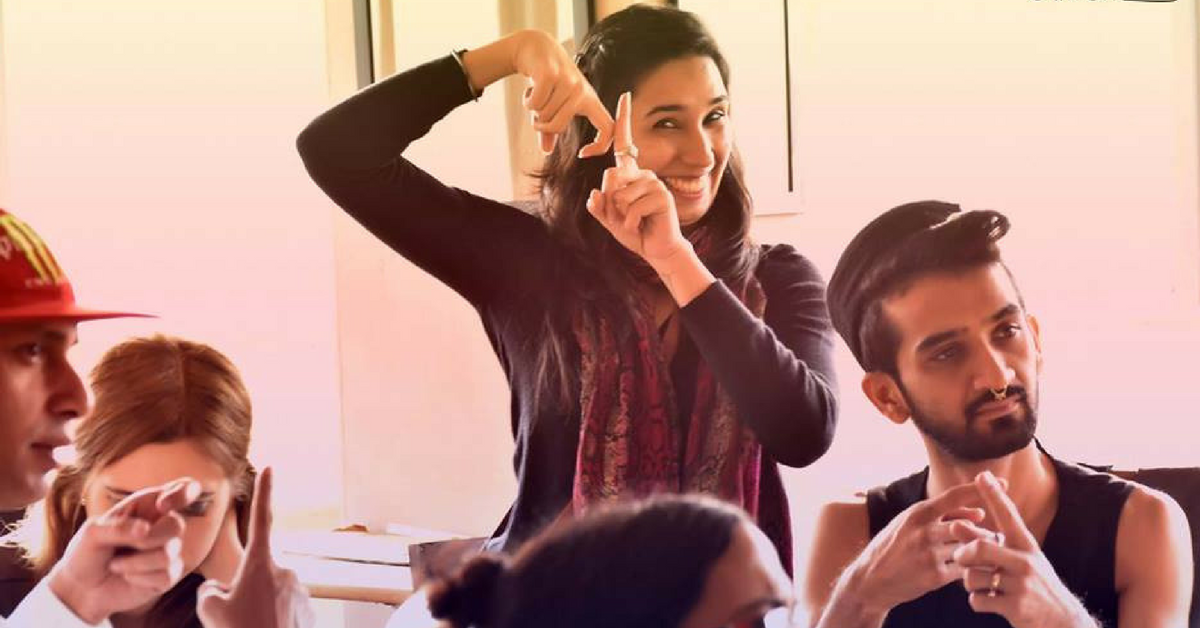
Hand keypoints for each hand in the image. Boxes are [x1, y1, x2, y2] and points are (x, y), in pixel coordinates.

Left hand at [47, 478, 199, 623]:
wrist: (81, 588)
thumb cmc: (87, 553)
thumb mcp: (93, 532)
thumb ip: (119, 527)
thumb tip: (146, 530)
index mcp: (148, 506)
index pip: (183, 489)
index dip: (183, 492)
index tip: (162, 506)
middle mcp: (162, 526)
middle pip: (177, 525)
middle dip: (149, 539)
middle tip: (127, 546)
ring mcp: (167, 551)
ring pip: (168, 554)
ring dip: (136, 563)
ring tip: (116, 565)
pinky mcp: (167, 575)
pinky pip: (166, 576)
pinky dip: (140, 578)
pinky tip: (128, 577)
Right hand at [197, 467, 312, 627]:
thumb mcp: (211, 611)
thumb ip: (210, 592)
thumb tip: (220, 589)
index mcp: (261, 565)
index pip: (262, 519)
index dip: (265, 492)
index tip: (271, 467)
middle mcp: (285, 571)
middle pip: (255, 574)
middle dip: (243, 593)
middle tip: (238, 617)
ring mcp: (299, 590)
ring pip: (267, 595)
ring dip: (257, 609)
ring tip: (252, 626)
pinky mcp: (308, 609)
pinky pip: (282, 610)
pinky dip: (271, 621)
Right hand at [511, 29, 612, 154]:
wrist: (536, 47)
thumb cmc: (547, 80)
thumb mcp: (554, 105)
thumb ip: (551, 129)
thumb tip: (546, 151)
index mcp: (590, 101)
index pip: (608, 128)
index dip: (600, 146)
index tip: (582, 153)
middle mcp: (582, 91)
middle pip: (558, 126)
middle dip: (541, 125)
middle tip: (536, 114)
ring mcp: (567, 82)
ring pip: (543, 114)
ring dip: (533, 109)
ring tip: (535, 94)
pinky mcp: (550, 75)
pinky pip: (534, 104)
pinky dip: (527, 101)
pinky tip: (529, 90)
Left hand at [586, 91, 689, 266]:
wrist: (656, 249)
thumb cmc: (634, 231)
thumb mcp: (610, 219)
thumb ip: (599, 208)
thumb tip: (595, 193)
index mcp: (630, 175)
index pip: (624, 144)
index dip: (623, 120)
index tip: (625, 95)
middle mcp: (643, 174)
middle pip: (610, 177)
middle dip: (609, 204)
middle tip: (624, 217)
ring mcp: (654, 184)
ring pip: (620, 194)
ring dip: (621, 214)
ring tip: (635, 221)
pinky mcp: (662, 196)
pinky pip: (632, 206)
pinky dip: (631, 221)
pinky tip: (641, 225)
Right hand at [844, 482, 995, 614]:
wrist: (870, 580)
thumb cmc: (893, 546)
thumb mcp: (909, 523)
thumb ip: (942, 515)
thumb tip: (980, 512)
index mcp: (917, 513)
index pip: (955, 496)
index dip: (980, 490)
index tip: (1005, 484)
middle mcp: (924, 531)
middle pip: (968, 525)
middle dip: (985, 531)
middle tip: (996, 534)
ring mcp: (929, 555)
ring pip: (969, 547)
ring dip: (981, 550)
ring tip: (985, 551)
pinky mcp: (934, 577)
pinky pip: (965, 569)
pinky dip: (971, 567)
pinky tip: (970, 568)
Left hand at [954, 471, 1097, 627]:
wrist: (1063, 622)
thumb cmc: (1033, 585)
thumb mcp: (1018, 560)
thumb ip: (987, 543)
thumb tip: (955, 524)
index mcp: (1026, 545)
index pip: (1008, 515)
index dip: (993, 495)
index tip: (982, 475)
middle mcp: (1025, 561)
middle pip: (980, 549)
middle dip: (963, 554)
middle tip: (961, 559)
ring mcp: (1022, 585)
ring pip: (973, 577)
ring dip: (970, 583)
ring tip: (985, 585)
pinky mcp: (1016, 607)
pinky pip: (977, 600)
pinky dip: (978, 602)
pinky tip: (991, 602)